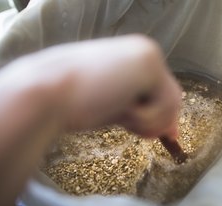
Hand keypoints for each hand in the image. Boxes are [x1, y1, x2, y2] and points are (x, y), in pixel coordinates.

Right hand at [28, 35, 181, 138]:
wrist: (47, 93)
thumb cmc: (74, 103)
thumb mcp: (117, 106)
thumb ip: (143, 111)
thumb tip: (172, 131)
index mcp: (135, 57)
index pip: (165, 91)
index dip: (166, 117)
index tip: (168, 137)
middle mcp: (146, 51)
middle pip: (174, 98)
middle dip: (158, 121)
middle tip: (129, 122)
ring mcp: (148, 56)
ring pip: (171, 106)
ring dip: (146, 122)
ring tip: (117, 112)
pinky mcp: (148, 66)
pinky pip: (162, 106)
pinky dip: (142, 118)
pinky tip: (118, 106)